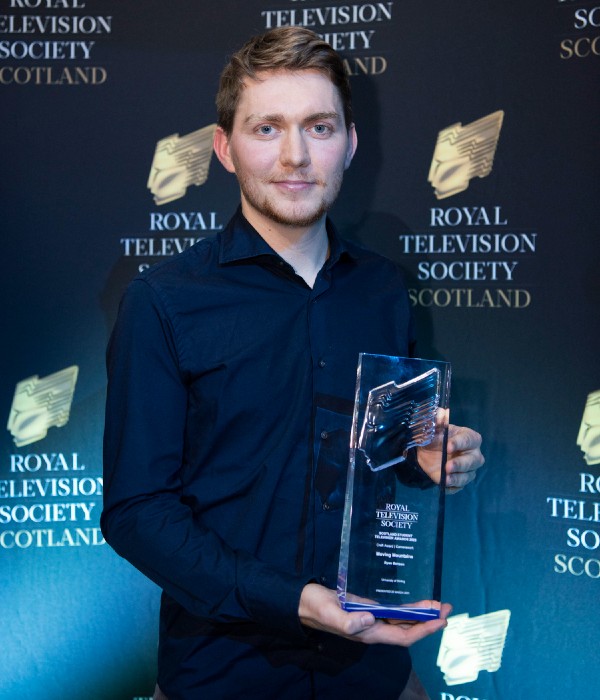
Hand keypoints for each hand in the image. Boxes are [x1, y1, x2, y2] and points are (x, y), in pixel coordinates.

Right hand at [298, 583, 450, 645]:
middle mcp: (374, 629)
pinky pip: (392, 612)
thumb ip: (347, 621)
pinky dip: (406, 608)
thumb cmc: (315, 607)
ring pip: (402, 621)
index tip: (440, 619)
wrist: (303, 602)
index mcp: (368, 633)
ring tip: (437, 604)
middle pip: (408, 630)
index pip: (403, 636)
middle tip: (447, 607)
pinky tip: (414, 602)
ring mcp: (371, 620)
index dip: (424, 630)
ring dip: (420, 614)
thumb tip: (371, 620)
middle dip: (428, 621)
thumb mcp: (329, 612)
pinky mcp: (367, 609)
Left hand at [417, 418, 483, 491]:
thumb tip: (440, 413)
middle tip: (447, 467)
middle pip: (474, 460)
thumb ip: (436, 420)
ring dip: (457, 478)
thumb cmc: (434, 436)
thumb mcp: (433, 428)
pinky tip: (444, 486)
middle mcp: (472, 454)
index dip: (461, 443)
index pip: (470, 440)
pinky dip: (452, 488)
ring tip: (445, 479)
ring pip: (468, 475)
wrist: (424, 452)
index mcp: (468, 437)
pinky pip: (459, 487)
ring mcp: (467, 469)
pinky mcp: (459, 481)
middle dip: (461, 464)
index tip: (448, 445)